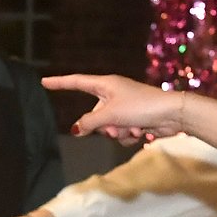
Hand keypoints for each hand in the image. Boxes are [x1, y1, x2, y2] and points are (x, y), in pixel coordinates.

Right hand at [40, 74, 186, 143]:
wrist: (171, 115)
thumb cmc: (140, 107)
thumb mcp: (110, 114)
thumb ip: (89, 122)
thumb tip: (76, 130)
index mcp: (106, 85)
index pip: (77, 82)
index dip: (60, 83)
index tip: (44, 82)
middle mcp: (113, 94)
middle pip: (94, 114)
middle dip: (104, 125)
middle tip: (117, 126)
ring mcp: (124, 107)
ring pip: (108, 126)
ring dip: (119, 132)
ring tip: (134, 128)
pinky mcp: (134, 119)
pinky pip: (121, 132)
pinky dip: (129, 135)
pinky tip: (142, 133)